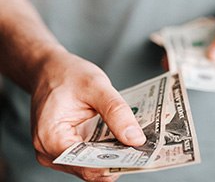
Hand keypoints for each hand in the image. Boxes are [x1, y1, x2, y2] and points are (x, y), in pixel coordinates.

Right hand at [31, 49, 145, 181]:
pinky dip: (104, 150)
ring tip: (132, 143)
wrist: (50, 69)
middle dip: (117, 160)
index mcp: (50, 138)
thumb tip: (135, 139)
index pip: (87, 165)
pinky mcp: (64, 147)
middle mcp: (48, 151)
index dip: (115, 163)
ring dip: (112, 156)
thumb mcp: (96, 86)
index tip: (139, 156)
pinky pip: (87, 156)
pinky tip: (118, 139)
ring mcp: (55, 152)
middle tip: (142, 149)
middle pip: (89, 168)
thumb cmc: (67, 74)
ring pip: (90, 165)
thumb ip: (116, 112)